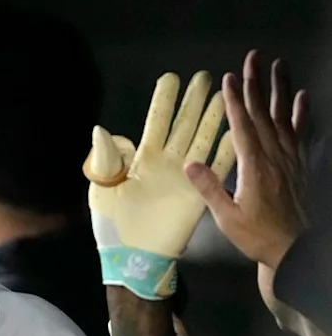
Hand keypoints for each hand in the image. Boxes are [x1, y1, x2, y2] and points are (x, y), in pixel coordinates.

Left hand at [85, 71, 235, 299]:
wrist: (131, 258)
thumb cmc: (112, 225)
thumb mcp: (103, 189)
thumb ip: (105, 159)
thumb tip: (100, 129)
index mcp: (140, 159)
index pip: (155, 122)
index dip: (164, 101)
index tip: (171, 78)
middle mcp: (166, 162)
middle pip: (183, 125)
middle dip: (193, 102)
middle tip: (205, 77)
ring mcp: (184, 177)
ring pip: (201, 141)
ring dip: (212, 120)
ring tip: (223, 97)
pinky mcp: (197, 195)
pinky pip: (215, 170)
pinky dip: (225, 153)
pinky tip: (235, 135)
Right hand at [185, 50, 307, 269]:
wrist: (297, 250)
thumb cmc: (258, 236)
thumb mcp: (228, 217)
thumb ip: (210, 189)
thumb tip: (190, 164)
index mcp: (255, 167)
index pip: (243, 126)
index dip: (236, 101)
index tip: (229, 79)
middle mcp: (276, 157)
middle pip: (264, 113)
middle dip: (256, 85)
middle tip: (253, 58)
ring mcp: (291, 159)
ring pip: (285, 117)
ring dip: (280, 90)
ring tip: (279, 65)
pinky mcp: (301, 165)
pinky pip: (301, 133)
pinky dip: (301, 113)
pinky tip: (302, 98)